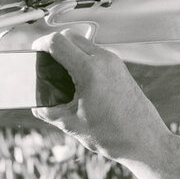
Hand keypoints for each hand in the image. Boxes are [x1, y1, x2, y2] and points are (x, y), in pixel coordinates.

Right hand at [33, 30, 175, 166]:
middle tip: (44, 62)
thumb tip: (37, 106)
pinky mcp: (121, 69)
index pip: (57, 42)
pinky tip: (78, 80)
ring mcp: (115, 63)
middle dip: (54, 45)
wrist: (146, 141)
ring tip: (60, 72)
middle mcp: (104, 60)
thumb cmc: (115, 135)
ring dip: (70, 51)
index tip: (34, 51)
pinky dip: (83, 58)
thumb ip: (49, 112)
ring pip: (84, 43)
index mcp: (89, 70)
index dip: (40, 44)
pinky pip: (97, 54)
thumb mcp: (73, 124)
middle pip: (70, 36)